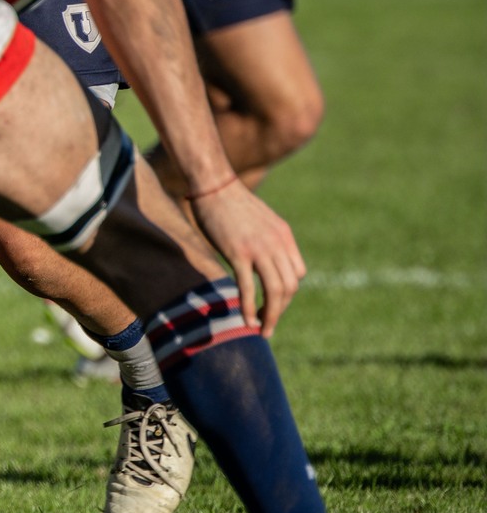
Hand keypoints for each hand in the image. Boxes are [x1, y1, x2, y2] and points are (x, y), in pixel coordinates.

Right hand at [189, 181, 305, 335]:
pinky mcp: (238, 253)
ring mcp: (259, 249)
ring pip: (275, 291)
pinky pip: (249, 286)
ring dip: (271, 315)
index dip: (287, 291)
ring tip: (262, 328)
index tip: (271, 299)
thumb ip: (264, 239)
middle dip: (281, 309)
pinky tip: (246, 319)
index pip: (298, 273)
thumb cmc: (229, 201)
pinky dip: (249, 307)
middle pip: (290, 286)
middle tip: (268, 322)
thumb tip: (259, 255)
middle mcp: (277, 244)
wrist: (213, 184)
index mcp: (284, 236)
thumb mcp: (258, 220)